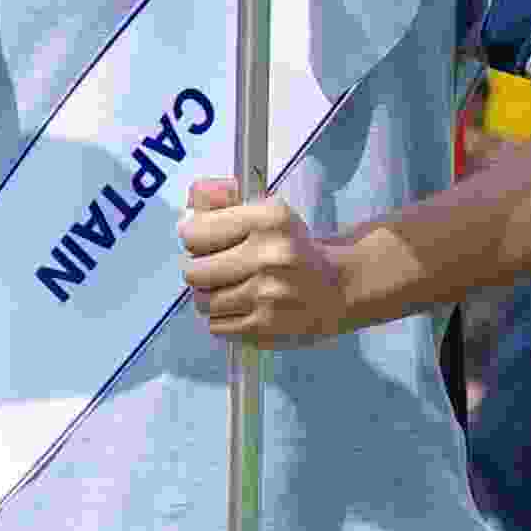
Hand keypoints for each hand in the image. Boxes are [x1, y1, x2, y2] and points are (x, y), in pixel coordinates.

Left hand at [184, 180, 379, 347]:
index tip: (201, 241)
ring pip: (203, 302)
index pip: (195, 232)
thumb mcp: (268, 214)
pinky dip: (225, 319)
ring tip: (234, 289)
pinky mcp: (265, 327)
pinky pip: (217, 326)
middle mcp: (268, 256)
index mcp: (268, 220)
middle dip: (200, 271)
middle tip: (217, 269)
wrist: (340, 286)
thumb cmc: (297, 249)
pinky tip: (245, 307)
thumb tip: (191, 204)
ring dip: (212, 297)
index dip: (193, 238)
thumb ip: (224, 203)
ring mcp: (266, 295)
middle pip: (193, 272)